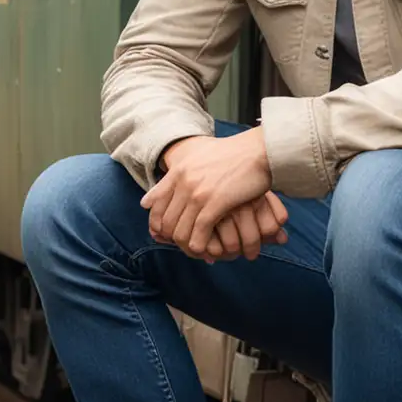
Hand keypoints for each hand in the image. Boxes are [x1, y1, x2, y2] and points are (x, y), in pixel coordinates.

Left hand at [143, 129, 277, 258]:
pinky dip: (200, 245)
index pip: (155, 207)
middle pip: (166, 222)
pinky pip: (199, 233)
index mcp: (177, 171)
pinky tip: (207, 249)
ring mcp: (198, 192)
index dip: (157, 226)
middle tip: (185, 246)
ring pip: (180, 231)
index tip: (166, 236)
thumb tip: (144, 203)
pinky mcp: (215, 202)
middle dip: (173, 239)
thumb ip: (170, 180)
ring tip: (197, 250)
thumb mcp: (195, 160)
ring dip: (188, 246)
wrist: (257, 151)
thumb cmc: (232, 155)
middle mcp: (183, 182)